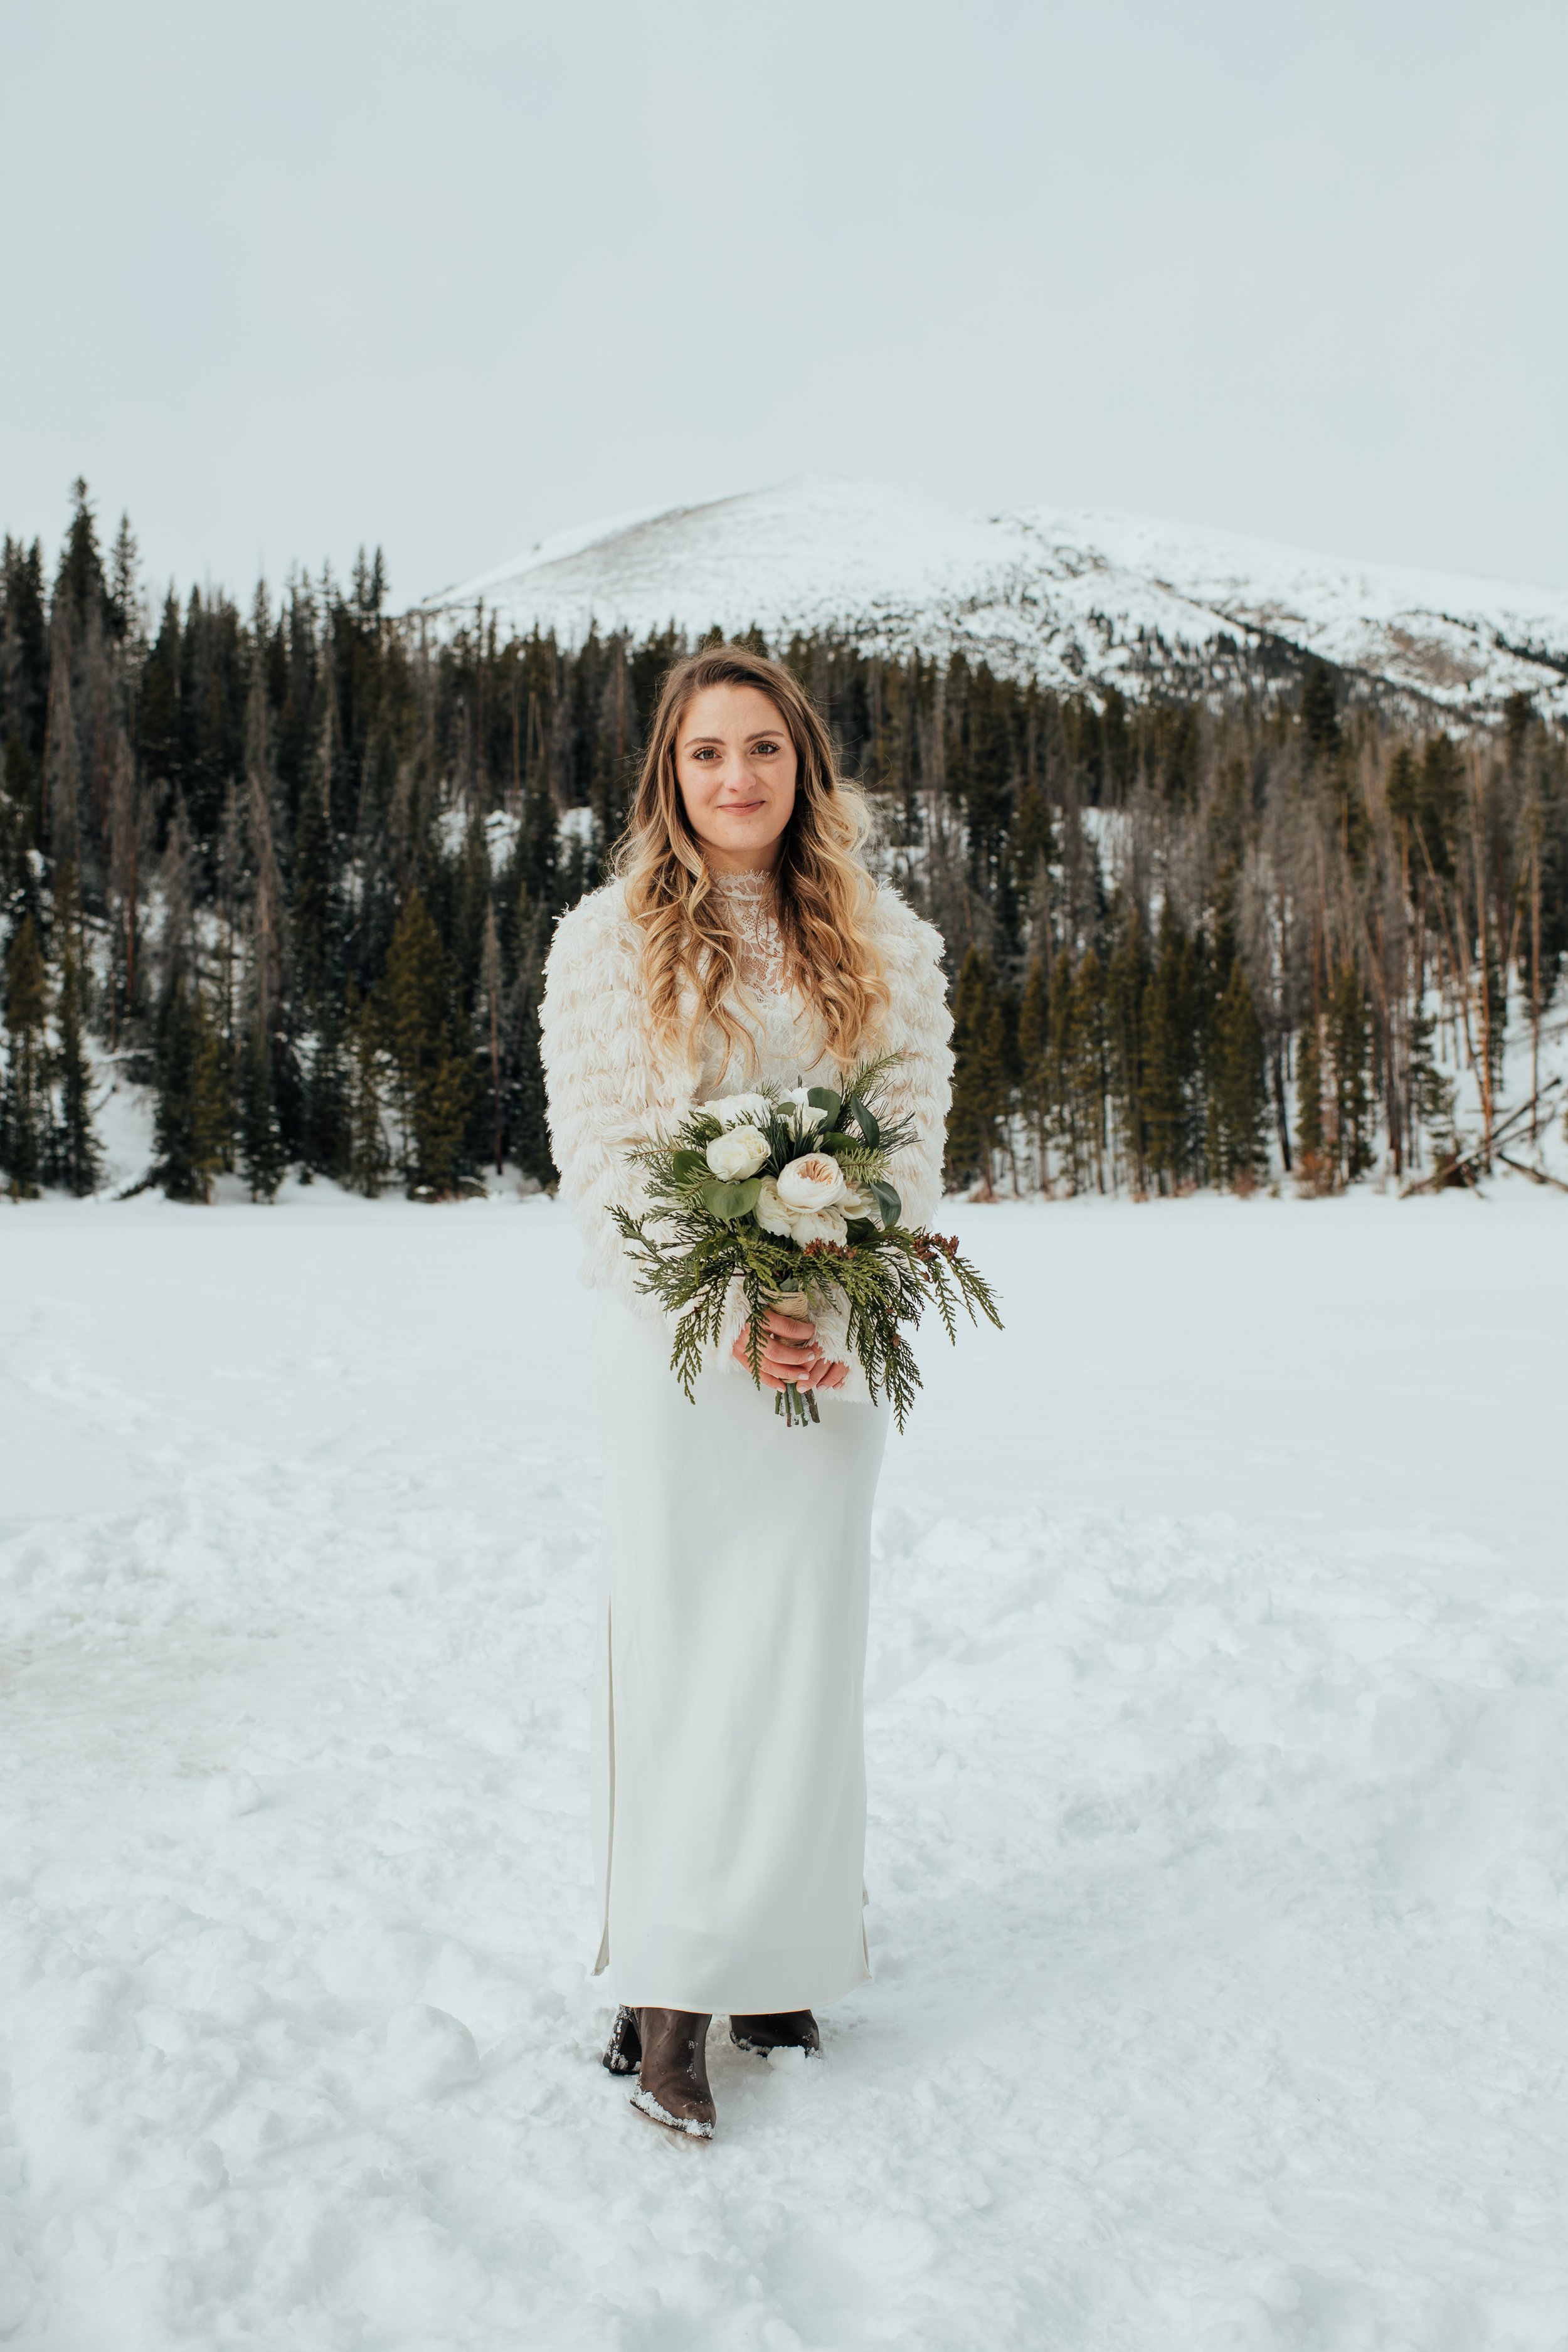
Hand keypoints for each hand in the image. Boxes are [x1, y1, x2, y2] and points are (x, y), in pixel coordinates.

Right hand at [733, 1307, 849, 1393]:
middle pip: (777, 1352)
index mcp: (757, 1316)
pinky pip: (756, 1372)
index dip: (803, 1332)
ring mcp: (742, 1347)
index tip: (813, 1331)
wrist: (722, 1309)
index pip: (786, 1327)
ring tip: (804, 1375)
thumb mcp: (765, 1301)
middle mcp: (749, 1334)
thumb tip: (806, 1322)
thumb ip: (782, 1312)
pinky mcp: (737, 1355)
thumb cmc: (746, 1303)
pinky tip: (783, 1386)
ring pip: (768, 1366)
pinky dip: (770, 1381)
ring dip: (788, 1372)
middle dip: (798, 1357)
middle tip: (812, 1356)